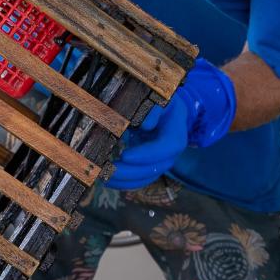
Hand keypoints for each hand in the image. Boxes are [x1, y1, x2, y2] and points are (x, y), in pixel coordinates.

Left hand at [103, 58, 236, 189]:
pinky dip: (125, 181)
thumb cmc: (157, 100)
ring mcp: (162, 160)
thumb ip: (153, 108)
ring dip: (126, 180)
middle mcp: (171, 151)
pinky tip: (108, 180)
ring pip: (148, 176)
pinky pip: (141, 178)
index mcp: (176, 131)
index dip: (147, 154)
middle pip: (157, 167)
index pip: (166, 147)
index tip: (125, 155)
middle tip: (109, 170)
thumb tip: (146, 125)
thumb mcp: (157, 98)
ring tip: (104, 177)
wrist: (163, 108)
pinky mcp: (151, 164)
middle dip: (131, 172)